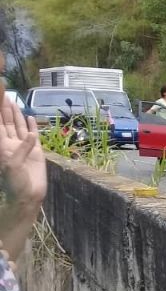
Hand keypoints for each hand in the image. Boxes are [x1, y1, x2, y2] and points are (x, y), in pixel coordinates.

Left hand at [0, 94, 46, 208]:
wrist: (28, 197)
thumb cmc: (16, 183)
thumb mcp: (13, 166)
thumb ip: (21, 149)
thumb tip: (32, 135)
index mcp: (3, 146)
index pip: (0, 126)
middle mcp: (11, 144)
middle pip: (7, 123)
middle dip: (5, 109)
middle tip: (4, 93)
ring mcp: (24, 147)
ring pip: (19, 127)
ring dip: (17, 114)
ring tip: (14, 101)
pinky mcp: (36, 152)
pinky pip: (34, 136)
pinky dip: (32, 127)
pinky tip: (30, 118)